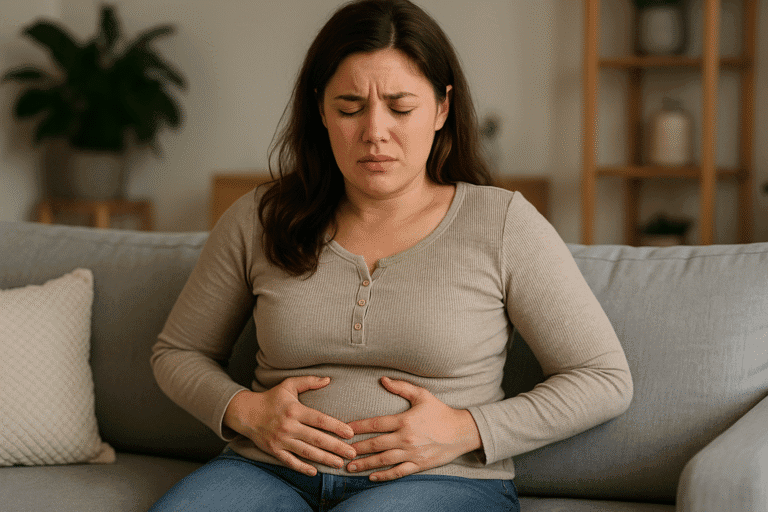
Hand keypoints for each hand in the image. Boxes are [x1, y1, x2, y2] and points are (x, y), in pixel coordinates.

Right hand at [223, 376, 355, 475]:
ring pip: (306, 452)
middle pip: (317, 439)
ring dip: (324, 459)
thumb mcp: (289, 385)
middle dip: (336, 447)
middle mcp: (289, 426)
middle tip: (352, 453)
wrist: (246, 412)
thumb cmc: (271, 398)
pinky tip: (315, 472)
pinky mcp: (274, 450)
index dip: (336, 427)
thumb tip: (328, 379)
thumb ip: (309, 381)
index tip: (351, 433)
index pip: (320, 420)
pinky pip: (290, 462)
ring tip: (339, 463)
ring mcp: (281, 440)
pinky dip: (302, 468)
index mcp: (295, 410)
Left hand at [346, 377, 482, 480]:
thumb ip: (401, 386)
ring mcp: (412, 454)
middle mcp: (406, 438)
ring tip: (350, 467)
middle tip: (341, 452)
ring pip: (383, 461)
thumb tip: (382, 379)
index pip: (375, 424)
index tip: (345, 429)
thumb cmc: (441, 412)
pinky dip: (384, 476)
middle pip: (375, 445)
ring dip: (365, 465)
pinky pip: (397, 472)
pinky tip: (371, 477)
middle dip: (356, 449)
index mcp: (404, 421)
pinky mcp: (418, 465)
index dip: (358, 427)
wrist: (462, 432)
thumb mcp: (422, 395)